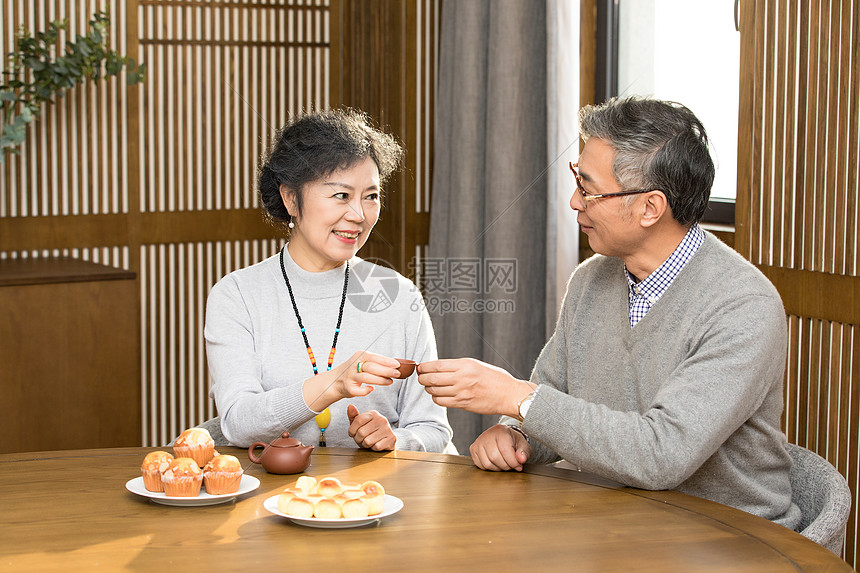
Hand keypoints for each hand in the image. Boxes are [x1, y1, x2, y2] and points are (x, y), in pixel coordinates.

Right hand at [303, 351, 399, 412]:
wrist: (335, 381)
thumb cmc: (354, 371)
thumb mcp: (363, 362)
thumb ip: (377, 364)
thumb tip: (396, 366)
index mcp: (359, 356)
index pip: (374, 357)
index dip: (386, 361)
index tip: (397, 365)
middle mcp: (353, 365)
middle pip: (371, 367)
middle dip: (386, 371)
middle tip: (397, 374)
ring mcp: (350, 377)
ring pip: (366, 378)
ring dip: (380, 380)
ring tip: (390, 382)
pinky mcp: (347, 388)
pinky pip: (358, 390)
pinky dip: (366, 390)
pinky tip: (372, 389)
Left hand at [346, 404, 396, 450]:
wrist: (384, 441)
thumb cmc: (369, 432)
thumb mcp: (360, 424)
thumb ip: (353, 416)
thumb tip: (350, 406)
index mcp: (373, 414)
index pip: (358, 420)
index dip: (352, 430)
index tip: (352, 434)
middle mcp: (382, 419)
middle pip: (361, 432)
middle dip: (358, 439)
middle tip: (361, 439)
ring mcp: (388, 429)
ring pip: (368, 441)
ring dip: (365, 445)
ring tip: (368, 442)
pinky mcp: (392, 439)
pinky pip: (376, 447)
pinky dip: (373, 448)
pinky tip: (375, 445)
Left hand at [416, 358, 532, 415]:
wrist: (509, 394)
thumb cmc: (494, 378)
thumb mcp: (477, 365)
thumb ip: (458, 366)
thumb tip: (438, 367)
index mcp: (466, 365)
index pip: (437, 365)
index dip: (425, 367)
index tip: (420, 367)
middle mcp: (462, 378)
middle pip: (433, 378)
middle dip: (422, 378)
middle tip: (420, 377)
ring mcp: (462, 392)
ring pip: (435, 390)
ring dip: (428, 388)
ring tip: (429, 386)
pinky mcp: (463, 404)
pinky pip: (442, 401)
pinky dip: (436, 398)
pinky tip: (438, 395)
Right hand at [470, 424, 531, 471]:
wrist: (502, 437)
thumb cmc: (513, 441)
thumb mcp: (522, 444)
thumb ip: (524, 452)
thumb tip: (521, 459)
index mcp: (500, 430)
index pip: (504, 450)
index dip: (513, 462)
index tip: (519, 466)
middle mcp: (487, 435)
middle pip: (494, 457)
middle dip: (506, 466)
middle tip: (511, 465)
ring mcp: (478, 442)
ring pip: (487, 463)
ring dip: (498, 468)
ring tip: (504, 464)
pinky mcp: (473, 449)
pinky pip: (481, 465)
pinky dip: (490, 468)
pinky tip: (496, 463)